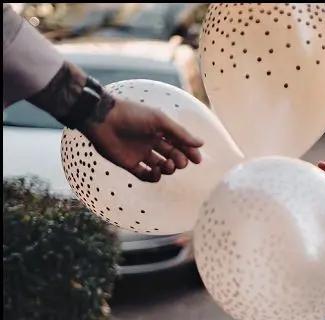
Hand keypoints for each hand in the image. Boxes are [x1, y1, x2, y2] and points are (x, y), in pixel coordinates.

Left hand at [81, 98, 203, 182]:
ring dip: (168, 169)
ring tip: (167, 165)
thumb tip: (201, 143)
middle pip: (172, 156)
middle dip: (180, 161)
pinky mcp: (130, 164)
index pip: (179, 144)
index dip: (189, 152)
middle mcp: (151, 143)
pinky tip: (155, 171)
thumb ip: (180, 133)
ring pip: (161, 167)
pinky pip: (145, 176)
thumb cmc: (131, 115)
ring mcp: (140, 154)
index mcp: (159, 131)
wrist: (102, 119)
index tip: (196, 159)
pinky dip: (153, 177)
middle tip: (179, 162)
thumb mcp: (160, 121)